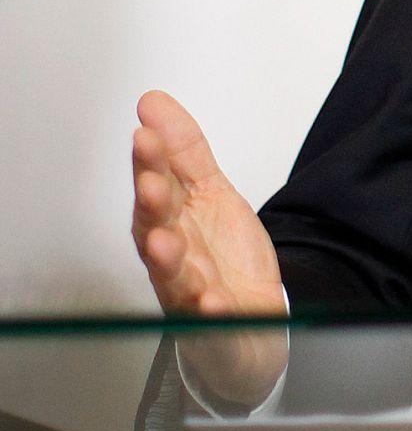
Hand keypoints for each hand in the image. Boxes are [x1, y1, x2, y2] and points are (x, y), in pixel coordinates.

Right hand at [131, 89, 287, 405]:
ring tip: (164, 242)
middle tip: (150, 182)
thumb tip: (153, 102)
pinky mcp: (215, 327)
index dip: (149, 163)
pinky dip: (209, 311)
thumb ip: (184, 150)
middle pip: (156, 229)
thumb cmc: (218, 257)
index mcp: (170, 222)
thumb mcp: (209, 191)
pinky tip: (213, 300)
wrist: (247, 319)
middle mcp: (172, 259)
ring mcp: (190, 295)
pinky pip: (210, 322)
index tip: (145, 136)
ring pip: (173, 277)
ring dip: (167, 259)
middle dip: (151, 206)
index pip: (156, 187)